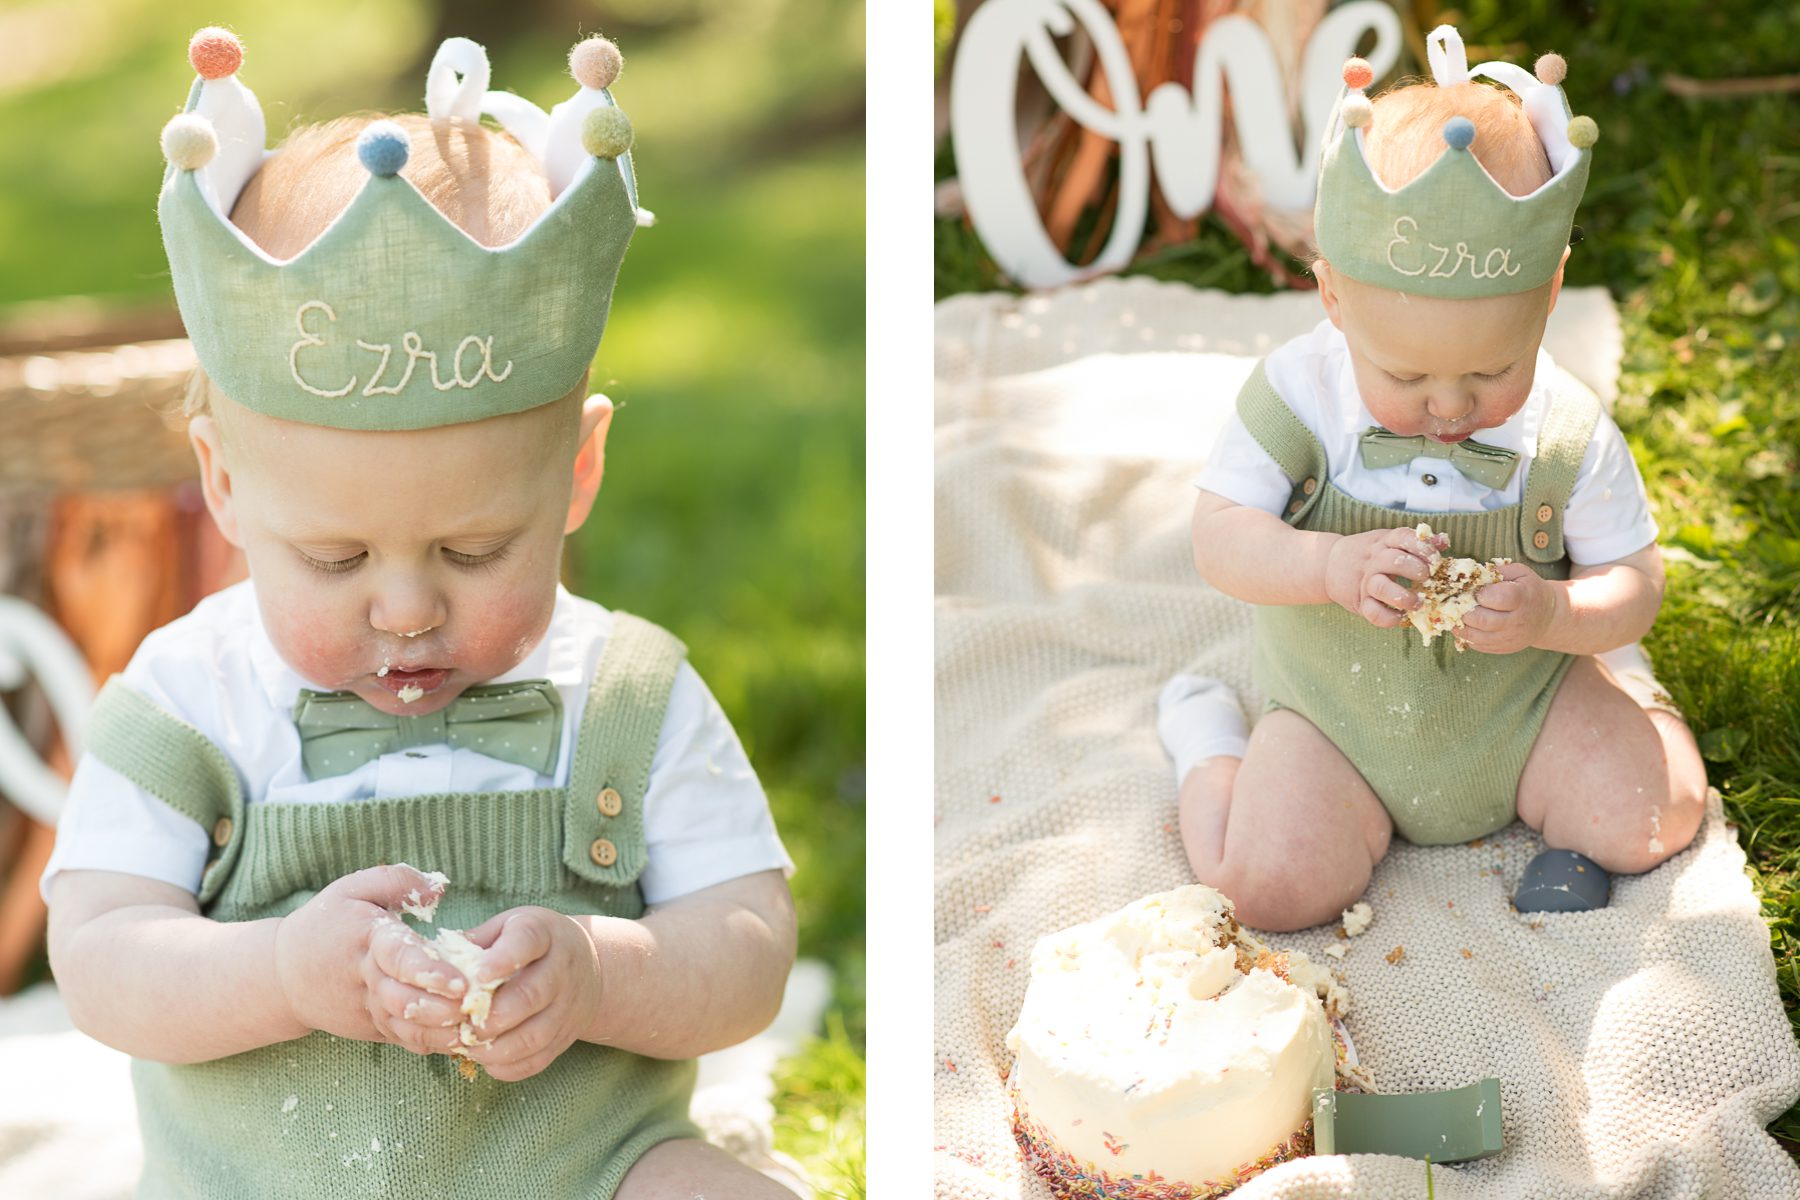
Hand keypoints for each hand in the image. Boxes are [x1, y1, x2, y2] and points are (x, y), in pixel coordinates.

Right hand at [272, 865, 465, 1052]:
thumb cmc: (326, 924)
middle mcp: (366, 978)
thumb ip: (396, 881)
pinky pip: (402, 1038)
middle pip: (403, 998)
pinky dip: (431, 1043)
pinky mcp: (371, 1027)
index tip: (460, 981)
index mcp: (367, 939)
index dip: (428, 971)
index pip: (397, 957)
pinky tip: (462, 1041)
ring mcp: (367, 1008)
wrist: (283, 975)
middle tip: (475, 1007)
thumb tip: (438, 888)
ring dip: (439, 1030)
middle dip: (440, 1007)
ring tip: (474, 1026)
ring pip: (404, 1026)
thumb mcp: (353, 889)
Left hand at [454, 906, 603, 1081]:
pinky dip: (508, 1066)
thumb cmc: (532, 945)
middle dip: (491, 1015)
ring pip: (534, 1035)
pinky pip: (538, 1059)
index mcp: (542, 933)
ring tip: (467, 1046)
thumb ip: (472, 943)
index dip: (502, 959)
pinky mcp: (565, 1037)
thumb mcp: (507, 927)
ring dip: (496, 1047)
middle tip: (462, 1023)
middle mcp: (561, 969)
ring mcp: (567, 1006)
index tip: (476, 976)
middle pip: (530, 995)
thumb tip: (429, 962)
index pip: (526, 942)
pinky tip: (486, 1059)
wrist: (589, 968)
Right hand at [1324, 526, 1441, 628]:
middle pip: (1393, 561)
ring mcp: (1364, 582)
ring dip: (1403, 597)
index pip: (1402, 537)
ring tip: (1418, 602)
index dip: (1422, 547)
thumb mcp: (1388, 541)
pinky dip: (1389, 618)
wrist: (1329, 564)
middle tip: (1426, 577)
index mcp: (1383, 542)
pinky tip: (1401, 616)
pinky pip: (1373, 613)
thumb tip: (1443, 542)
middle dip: (1415, 569)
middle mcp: (1373, 560)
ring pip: (1382, 587)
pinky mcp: (1358, 602)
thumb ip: (1416, 542)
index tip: (1435, 558)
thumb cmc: (1368, 554)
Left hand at [1457, 563, 1558, 653]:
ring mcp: (1509, 638)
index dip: (1482, 593)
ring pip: (1475, 636)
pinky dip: (1465, 635)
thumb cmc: (1528, 590)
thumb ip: (1498, 572)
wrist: (1546, 617)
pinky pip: (1476, 645)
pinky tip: (1466, 624)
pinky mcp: (1502, 648)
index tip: (1476, 590)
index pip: (1499, 598)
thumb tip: (1473, 575)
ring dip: (1460, 625)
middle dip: (1465, 610)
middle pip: (1483, 620)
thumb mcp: (1520, 573)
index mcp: (1523, 598)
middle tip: (1459, 603)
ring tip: (1458, 614)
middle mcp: (1517, 621)